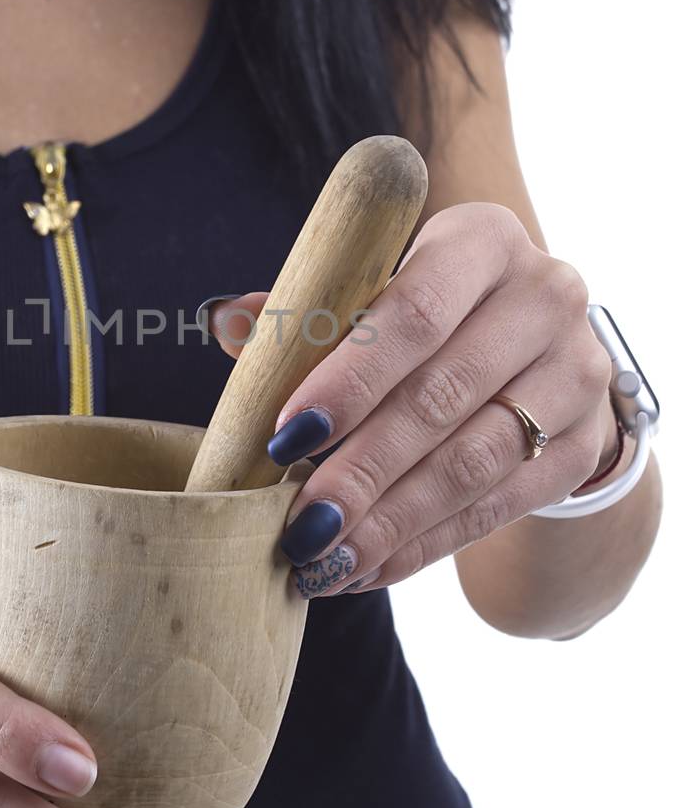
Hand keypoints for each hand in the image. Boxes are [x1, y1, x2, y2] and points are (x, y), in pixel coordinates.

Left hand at [205, 203, 615, 597]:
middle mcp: (543, 297)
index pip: (414, 312)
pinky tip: (370, 566)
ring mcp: (575, 372)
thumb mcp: (375, 293)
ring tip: (326, 559)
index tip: (286, 438)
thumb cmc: (426, 319)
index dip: (348, 380)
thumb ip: (306, 311)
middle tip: (300, 524)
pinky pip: (498, 505)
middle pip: (440, 397)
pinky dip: (425, 543)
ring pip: (472, 460)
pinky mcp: (582, 443)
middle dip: (361, 470)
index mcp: (480, 241)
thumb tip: (224, 321)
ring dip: (390, 520)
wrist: (536, 355)